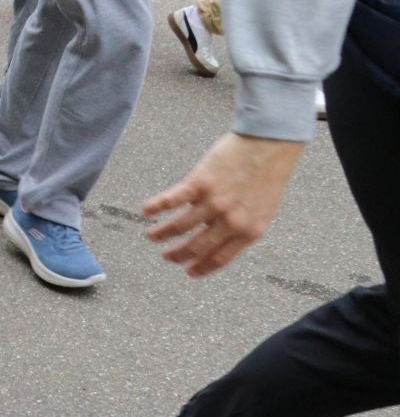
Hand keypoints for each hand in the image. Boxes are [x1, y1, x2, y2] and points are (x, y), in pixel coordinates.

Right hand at [144, 132, 305, 276]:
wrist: (271, 145)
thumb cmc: (269, 174)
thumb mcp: (263, 209)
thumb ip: (243, 224)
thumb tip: (219, 234)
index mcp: (250, 231)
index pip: (221, 258)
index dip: (202, 267)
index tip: (189, 271)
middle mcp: (231, 221)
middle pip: (197, 246)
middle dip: (179, 255)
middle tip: (167, 258)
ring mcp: (214, 203)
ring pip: (180, 227)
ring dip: (162, 234)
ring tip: (151, 236)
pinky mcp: (200, 183)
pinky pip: (172, 200)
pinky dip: (156, 207)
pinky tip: (145, 210)